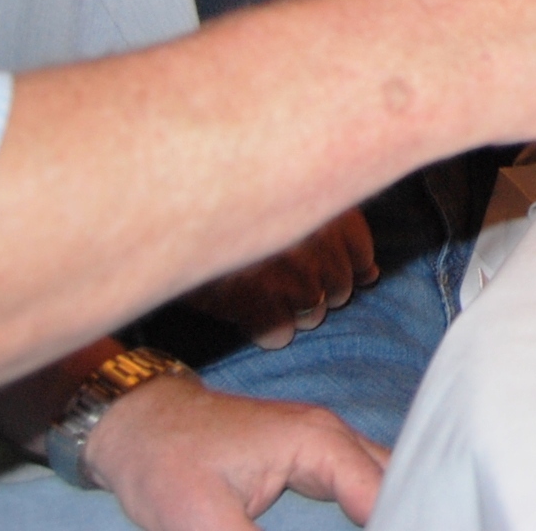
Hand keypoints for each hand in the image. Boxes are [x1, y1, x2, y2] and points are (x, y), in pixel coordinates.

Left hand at [83, 377, 385, 530]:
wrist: (134, 426)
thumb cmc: (165, 463)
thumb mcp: (203, 522)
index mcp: (318, 442)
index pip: (382, 498)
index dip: (398, 525)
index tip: (415, 529)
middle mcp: (333, 438)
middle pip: (398, 480)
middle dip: (411, 513)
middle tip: (421, 526)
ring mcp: (325, 445)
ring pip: (384, 480)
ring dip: (394, 510)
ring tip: (411, 524)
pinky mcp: (311, 461)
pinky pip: (363, 485)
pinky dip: (374, 509)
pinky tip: (382, 524)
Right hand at [177, 209, 375, 348]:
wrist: (163, 204)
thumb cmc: (228, 201)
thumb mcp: (285, 199)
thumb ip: (334, 231)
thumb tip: (372, 273)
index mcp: (324, 204)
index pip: (360, 253)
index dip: (346, 267)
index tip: (324, 268)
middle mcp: (313, 239)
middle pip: (338, 289)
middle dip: (317, 290)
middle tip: (284, 279)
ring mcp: (284, 273)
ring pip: (313, 314)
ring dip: (293, 310)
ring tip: (264, 290)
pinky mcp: (252, 302)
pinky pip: (279, 334)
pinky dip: (267, 331)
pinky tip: (250, 312)